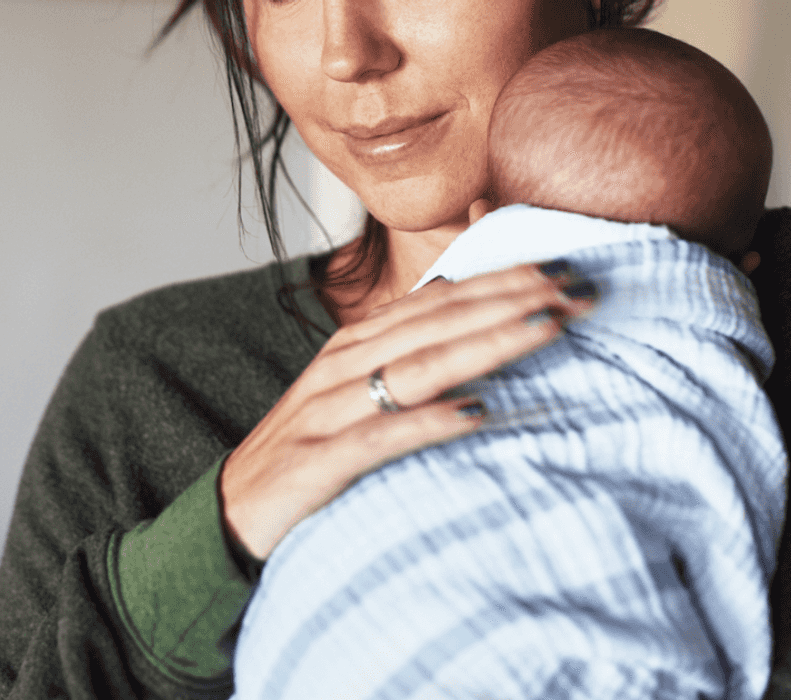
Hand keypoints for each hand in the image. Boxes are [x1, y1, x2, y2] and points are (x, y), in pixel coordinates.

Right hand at [220, 261, 595, 558]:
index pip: (437, 300)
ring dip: (486, 344)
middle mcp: (341, 368)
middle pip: (436, 322)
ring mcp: (327, 412)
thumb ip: (401, 355)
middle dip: (510, 300)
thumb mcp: (351, 393)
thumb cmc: (305, 452)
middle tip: (576, 288)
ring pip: (416, 366)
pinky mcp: (318, 461)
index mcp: (353, 345)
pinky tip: (477, 413)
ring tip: (546, 327)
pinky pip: (381, 437)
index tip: (564, 268)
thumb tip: (466, 313)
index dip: (500, 280)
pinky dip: (429, 422)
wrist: (233, 514)